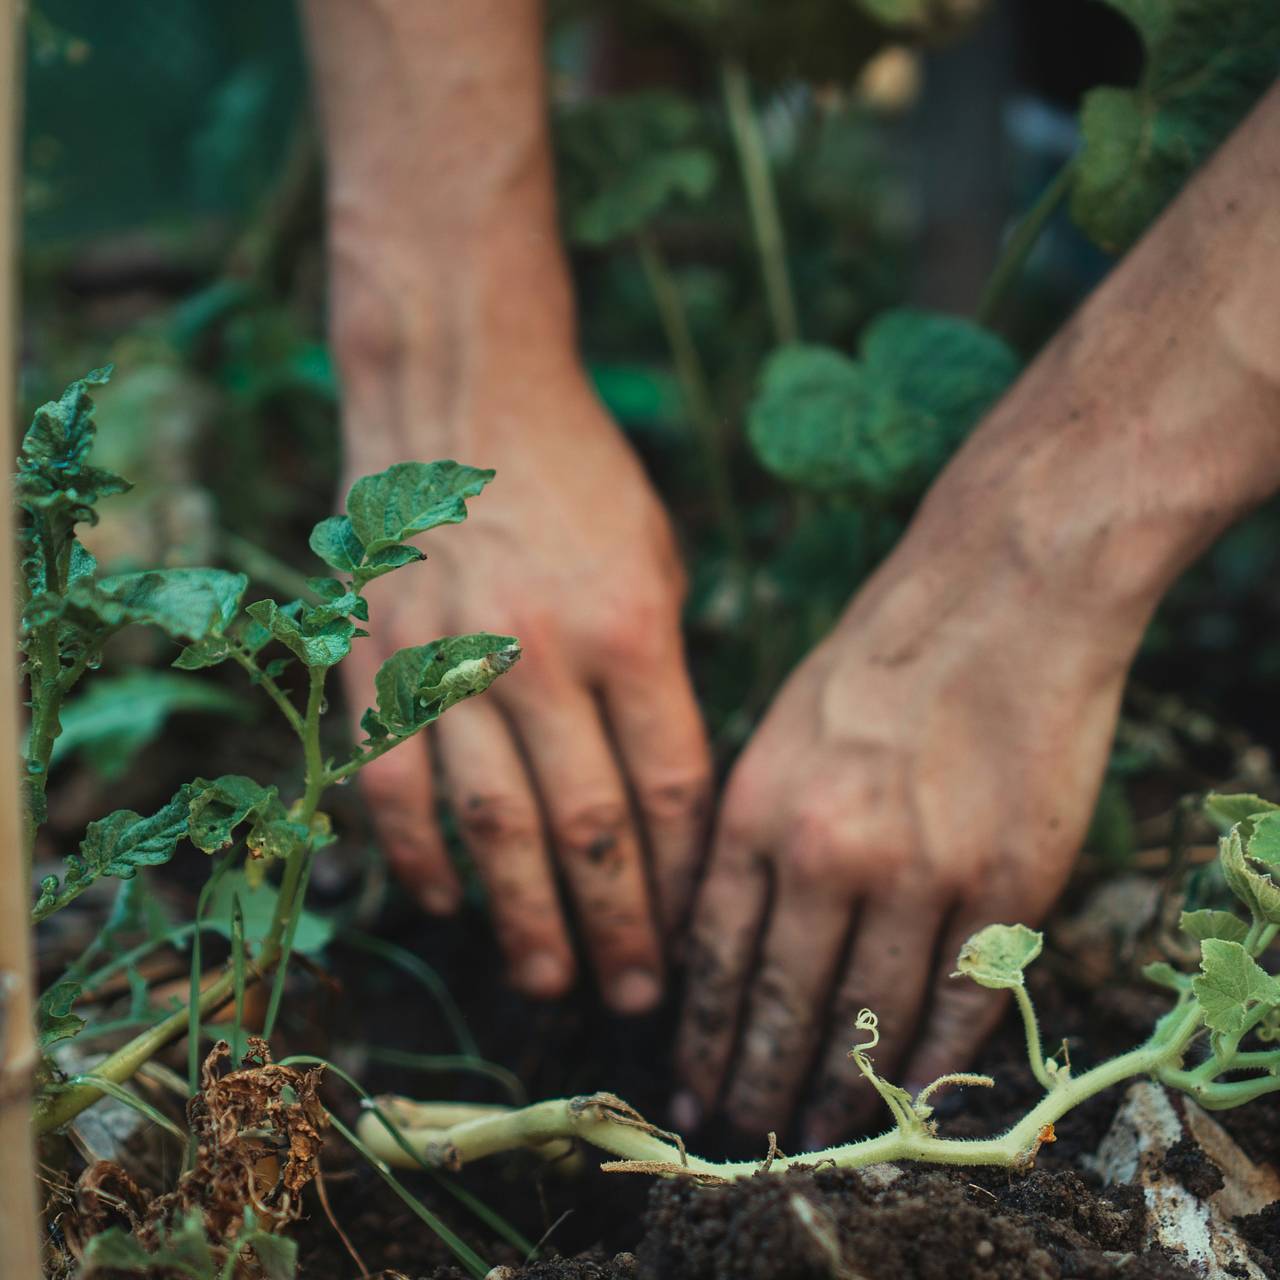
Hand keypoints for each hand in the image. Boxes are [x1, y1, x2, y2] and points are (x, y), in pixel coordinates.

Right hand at [341, 363, 711, 1014]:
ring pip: (490, 826)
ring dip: (521, 918)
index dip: (684, 876)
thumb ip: (662, 675)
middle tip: (635, 999)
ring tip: (550, 981)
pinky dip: (419, 855)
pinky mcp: (378, 659)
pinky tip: (447, 904)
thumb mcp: (658, 560)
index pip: (670, 788)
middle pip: (588, 828)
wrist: (461, 398)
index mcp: (631, 629)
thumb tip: (667, 795)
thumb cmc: (581, 481)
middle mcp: (541, 656)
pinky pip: (395, 782)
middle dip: (618, 927)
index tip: (696, 934)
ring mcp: (450, 660)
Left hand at [674, 505, 1143, 1145]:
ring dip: (840, 1088)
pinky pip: (961, 1003)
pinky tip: (910, 1096)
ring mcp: (921, 873)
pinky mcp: (1006, 883)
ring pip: (868, 1019)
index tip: (691, 1081)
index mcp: (756, 807)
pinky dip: (932, 1062)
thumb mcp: (777, 726)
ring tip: (816, 1130)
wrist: (1002, 591)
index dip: (702, 1032)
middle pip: (781, 1002)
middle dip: (756, 1079)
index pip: (714, 955)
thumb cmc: (880, 651)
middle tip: (741, 1130)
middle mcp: (827, 851)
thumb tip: (716, 929)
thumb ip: (747, 829)